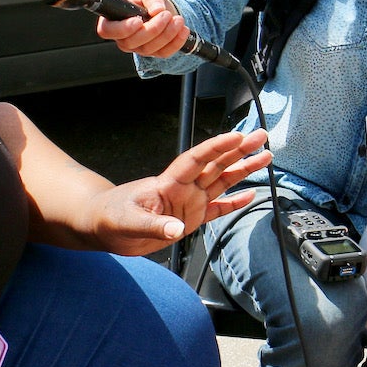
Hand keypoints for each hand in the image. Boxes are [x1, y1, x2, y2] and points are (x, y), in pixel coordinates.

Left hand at [82, 129, 270, 255]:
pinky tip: (250, 194)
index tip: (237, 137)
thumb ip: (153, 226)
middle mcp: (183, 189)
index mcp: (168, 183)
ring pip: (221, 181)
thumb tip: (177, 229)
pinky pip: (217, 208)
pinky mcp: (190, 218)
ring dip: (242, 170)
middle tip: (260, 136)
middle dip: (238, 150)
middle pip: (215, 165)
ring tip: (264, 157)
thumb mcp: (128, 223)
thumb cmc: (110, 217)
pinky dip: (234, 202)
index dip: (216, 148)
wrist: (102, 226)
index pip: (196, 160)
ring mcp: (188, 202)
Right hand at [97, 0, 193, 58]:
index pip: (108, 30)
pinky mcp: (153, 51)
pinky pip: (163, 53)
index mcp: (113, 17)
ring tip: (178, 19)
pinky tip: (183, 29)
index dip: (122, 29)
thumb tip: (156, 10)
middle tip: (165, 14)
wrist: (161, 4)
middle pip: (131, 42)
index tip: (138, 21)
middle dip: (152, 29)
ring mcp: (138, 46)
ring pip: (149, 49)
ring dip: (167, 35)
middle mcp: (123, 36)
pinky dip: (176, 42)